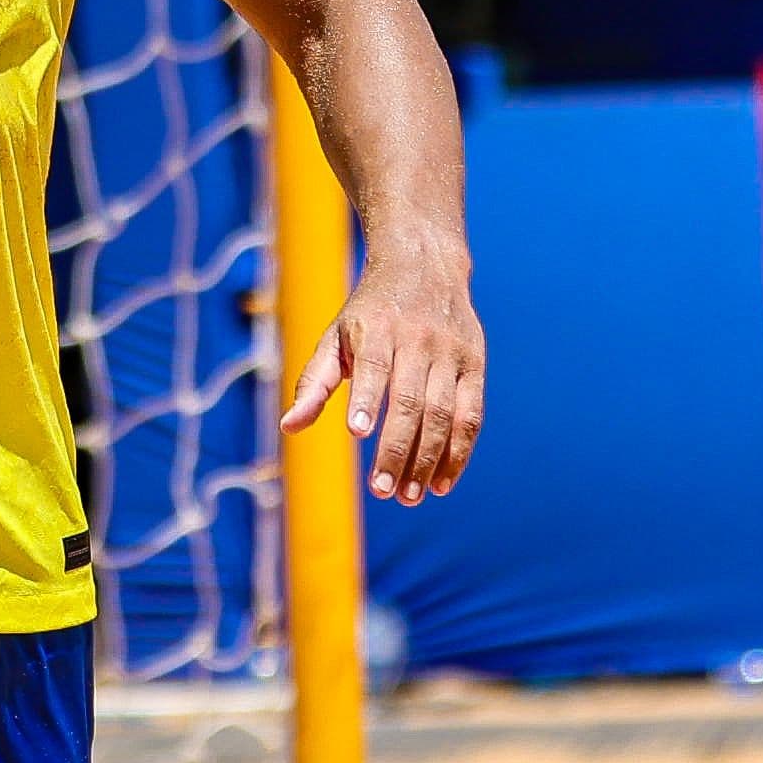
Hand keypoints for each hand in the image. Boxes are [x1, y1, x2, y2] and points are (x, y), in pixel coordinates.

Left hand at [283, 244, 484, 504]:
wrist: (424, 266)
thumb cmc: (369, 313)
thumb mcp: (336, 337)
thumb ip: (314, 382)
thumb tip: (288, 427)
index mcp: (377, 328)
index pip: (373, 366)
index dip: (366, 398)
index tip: (356, 431)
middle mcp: (417, 339)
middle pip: (410, 401)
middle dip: (396, 449)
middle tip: (382, 492)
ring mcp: (450, 353)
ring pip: (443, 414)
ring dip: (427, 460)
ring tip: (408, 496)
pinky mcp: (474, 365)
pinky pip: (471, 416)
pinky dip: (458, 453)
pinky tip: (441, 484)